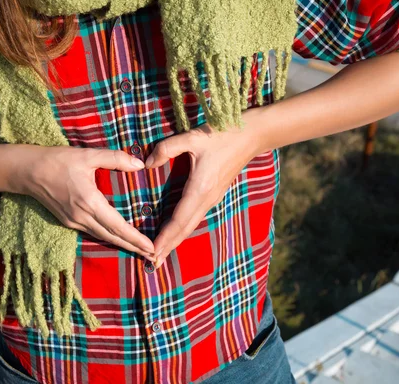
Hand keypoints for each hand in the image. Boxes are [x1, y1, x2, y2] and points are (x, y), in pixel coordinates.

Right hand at [16, 146, 154, 260]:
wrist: (28, 171)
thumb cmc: (58, 160)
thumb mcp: (88, 155)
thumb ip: (115, 159)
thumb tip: (139, 165)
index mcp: (90, 202)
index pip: (118, 226)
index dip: (135, 238)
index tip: (151, 247)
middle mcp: (82, 216)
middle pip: (112, 237)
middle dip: (133, 247)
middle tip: (153, 256)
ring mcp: (73, 221)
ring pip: (102, 237)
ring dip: (121, 244)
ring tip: (139, 250)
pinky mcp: (68, 221)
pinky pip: (92, 233)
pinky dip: (107, 237)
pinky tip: (117, 238)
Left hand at [145, 124, 257, 267]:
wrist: (251, 136)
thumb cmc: (222, 135)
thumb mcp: (192, 137)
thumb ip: (167, 149)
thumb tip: (146, 164)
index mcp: (200, 189)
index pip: (178, 220)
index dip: (165, 237)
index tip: (152, 252)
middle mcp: (207, 199)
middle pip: (184, 229)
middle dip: (168, 246)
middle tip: (151, 264)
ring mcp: (212, 198)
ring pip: (190, 225)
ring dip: (175, 240)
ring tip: (160, 253)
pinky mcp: (214, 194)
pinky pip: (195, 217)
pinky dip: (182, 229)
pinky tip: (175, 232)